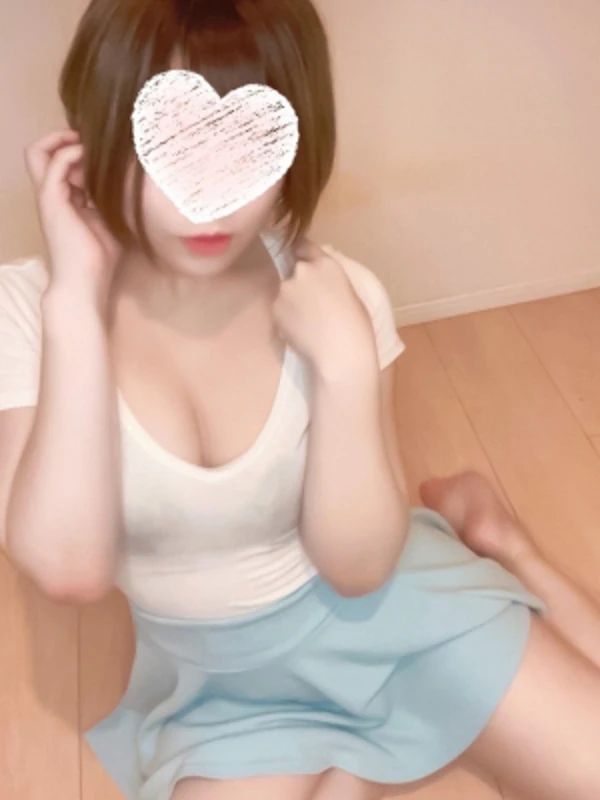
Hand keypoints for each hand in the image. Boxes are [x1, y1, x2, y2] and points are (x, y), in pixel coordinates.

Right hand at [24, 128, 121, 309]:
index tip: (99, 149)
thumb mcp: (107, 222)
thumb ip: (108, 202)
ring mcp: (49, 197)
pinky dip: (69, 153)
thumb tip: (124, 184)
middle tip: (89, 139)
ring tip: (88, 142)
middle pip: (41, 153)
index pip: (59, 163)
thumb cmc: (98, 260)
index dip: (75, 150)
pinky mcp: (52, 201)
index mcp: (65, 200)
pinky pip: (54, 165)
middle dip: (62, 139)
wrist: (85, 284)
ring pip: (39, 153)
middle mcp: (53, 195)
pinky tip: (89, 155)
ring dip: (63, 141)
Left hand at [273, 239, 377, 379]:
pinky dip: (286, 317)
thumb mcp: (349, 292)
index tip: (301, 258)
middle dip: (300, 282)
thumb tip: (321, 284)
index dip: (302, 253)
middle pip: (295, 270)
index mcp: (325, 264)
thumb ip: (330, 281)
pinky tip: (300, 331)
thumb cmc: (356, 325)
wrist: (340, 353)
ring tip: (306, 321)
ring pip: (286, 291)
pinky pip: (280, 309)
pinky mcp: (275, 308)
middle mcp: (302, 271)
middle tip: (311, 303)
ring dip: (292, 300)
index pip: (304, 246)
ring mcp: (286, 289)